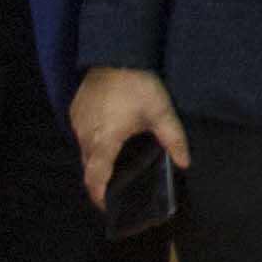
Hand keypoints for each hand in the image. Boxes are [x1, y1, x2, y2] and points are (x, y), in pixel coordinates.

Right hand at [70, 67, 186, 210]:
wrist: (116, 54)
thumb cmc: (138, 86)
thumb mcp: (161, 113)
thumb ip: (174, 140)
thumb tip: (185, 163)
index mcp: (103, 142)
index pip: (95, 180)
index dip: (99, 197)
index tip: (108, 207)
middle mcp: (85, 135)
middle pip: (87, 167)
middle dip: (99, 179)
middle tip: (116, 186)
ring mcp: (77, 121)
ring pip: (83, 149)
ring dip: (96, 159)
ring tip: (114, 163)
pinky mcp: (75, 108)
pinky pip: (81, 132)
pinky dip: (92, 140)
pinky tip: (108, 137)